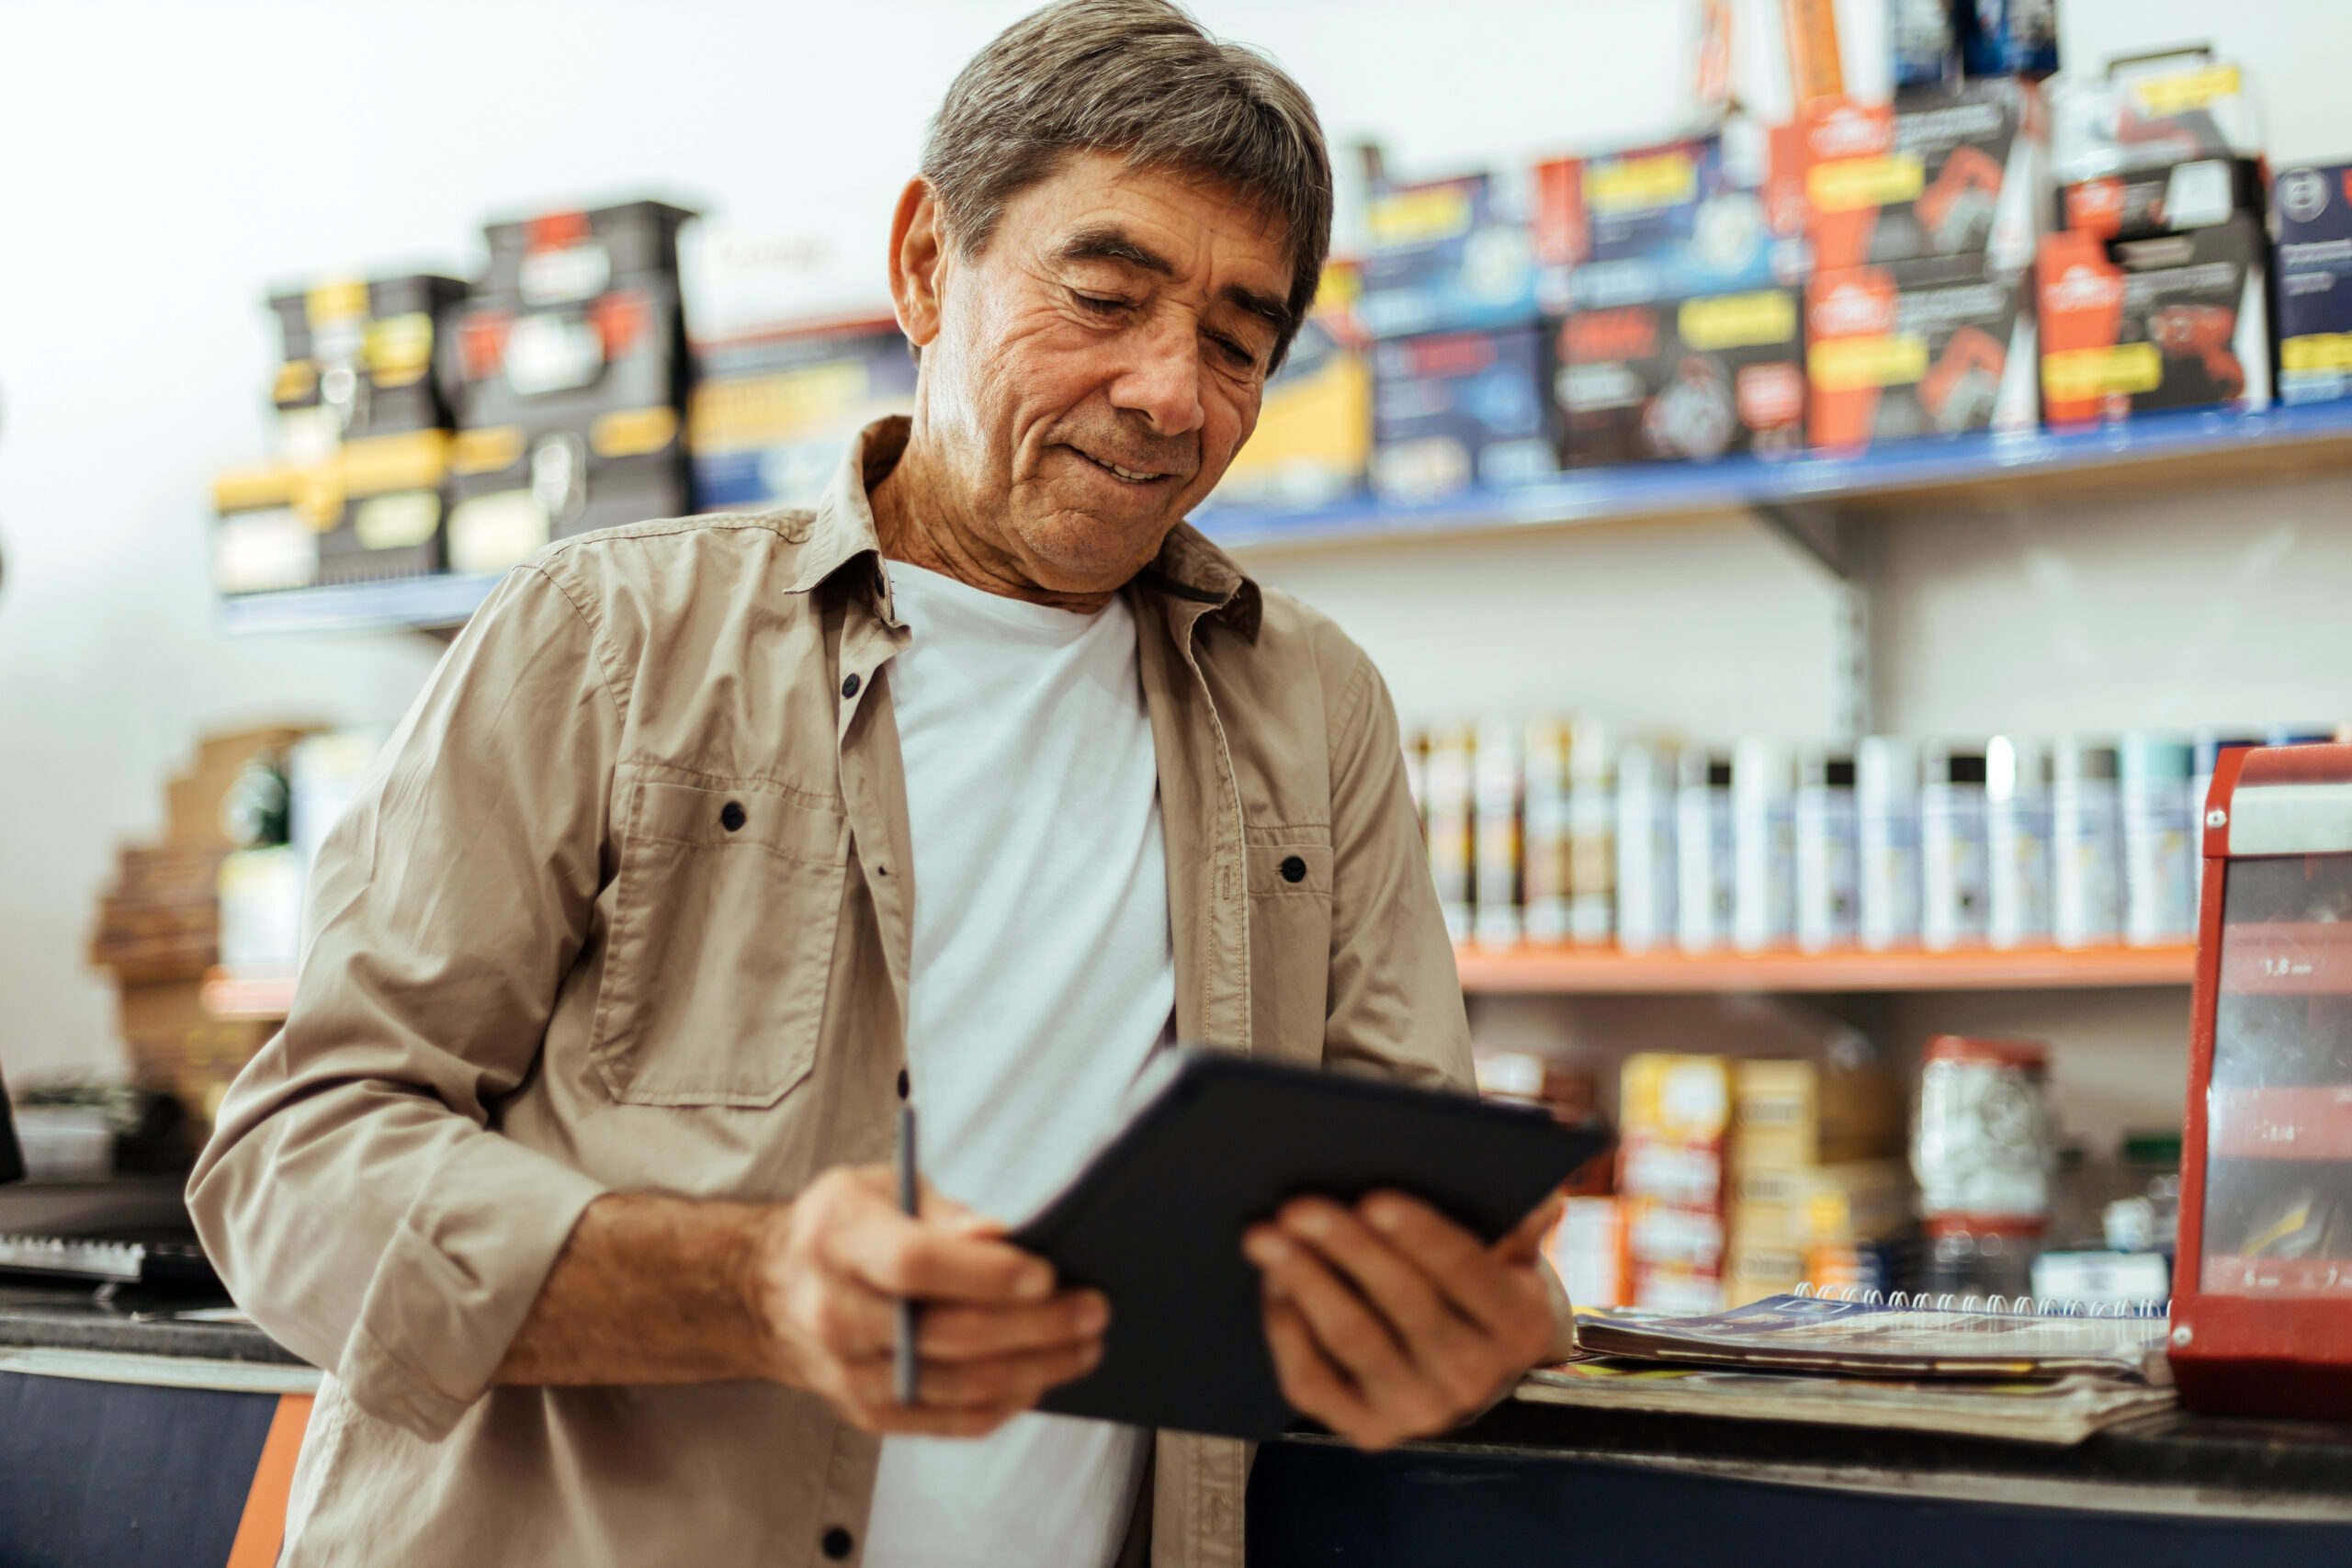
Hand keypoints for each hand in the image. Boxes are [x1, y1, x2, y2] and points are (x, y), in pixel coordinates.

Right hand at [747, 1166, 1107, 1437]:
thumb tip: (999, 1235)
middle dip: (1035, 1325)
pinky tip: (1043, 1377)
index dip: (986, 1274)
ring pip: (959, 1384)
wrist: (774, 1294)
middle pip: (948, 1333)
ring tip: (1085, 1345)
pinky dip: (1007, 1402)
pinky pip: (951, 1419)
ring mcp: (848, 1373)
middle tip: (1092, 1309)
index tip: (1046, 1273)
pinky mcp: (868, 1412)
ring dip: (1036, 1368)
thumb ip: (943, 1214)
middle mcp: (834, 1312)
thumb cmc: (844, 1228)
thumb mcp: (880, 1188)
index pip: (915, 1266)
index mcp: (835, 1237)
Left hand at [1244, 1190, 1565, 1451]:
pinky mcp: (1368, 1430)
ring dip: (1306, 1282)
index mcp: (1520, 1327)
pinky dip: (1287, 1328)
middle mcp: (1475, 1380)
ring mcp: (1419, 1413)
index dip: (1422, 1236)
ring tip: (1265, 1235)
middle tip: (1298, 1205)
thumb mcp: (1517, 1246)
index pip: (1470, 1274)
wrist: (1477, 1364)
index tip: (1375, 1197)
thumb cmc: (1485, 1281)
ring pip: (1353, 1341)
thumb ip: (1523, 1216)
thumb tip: (1535, 1195)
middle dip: (1348, 1249)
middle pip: (1405, 1305)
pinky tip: (1271, 1281)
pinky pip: (1314, 1381)